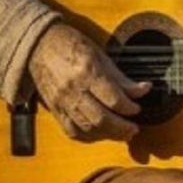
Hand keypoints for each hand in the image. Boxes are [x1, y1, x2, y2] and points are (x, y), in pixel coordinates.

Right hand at [27, 23, 150, 141]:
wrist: (39, 45)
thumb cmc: (72, 45)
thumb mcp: (101, 55)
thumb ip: (121, 78)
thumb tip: (143, 90)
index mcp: (87, 71)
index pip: (113, 99)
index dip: (129, 108)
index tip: (137, 108)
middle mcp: (73, 89)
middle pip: (100, 118)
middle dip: (121, 128)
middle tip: (133, 129)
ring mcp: (61, 101)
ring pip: (86, 128)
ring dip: (107, 135)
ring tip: (122, 134)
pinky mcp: (54, 109)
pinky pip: (71, 130)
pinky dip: (88, 136)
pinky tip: (101, 134)